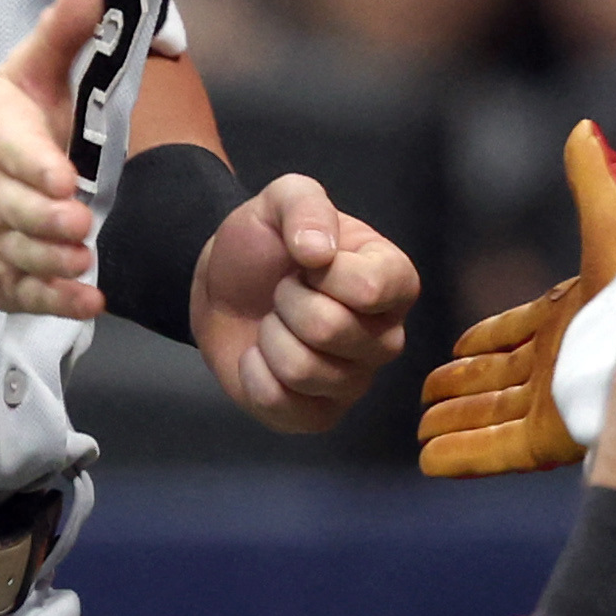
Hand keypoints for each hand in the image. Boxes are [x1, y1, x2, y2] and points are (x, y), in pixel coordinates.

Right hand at [0, 0, 106, 317]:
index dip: (35, 166)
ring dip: (50, 263)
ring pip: (17, 255)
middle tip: (79, 225)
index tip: (64, 178)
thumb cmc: (0, 129)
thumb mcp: (25, 75)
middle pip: (14, 210)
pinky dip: (51, 303)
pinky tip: (86, 303)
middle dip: (45, 220)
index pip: (11, 152)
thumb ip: (61, 34)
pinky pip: (19, 294)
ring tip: (83, 263)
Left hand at [192, 172, 415, 432]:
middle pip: (332, 330)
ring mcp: (355, 381)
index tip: (307, 261)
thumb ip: (304, 205)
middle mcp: (386, 336)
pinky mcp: (319, 416)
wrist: (223, 288)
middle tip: (283, 291)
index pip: (370, 288)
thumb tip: (318, 253)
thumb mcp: (281, 199)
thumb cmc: (265, 244)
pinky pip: (282, 405)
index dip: (322, 272)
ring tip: (274, 322)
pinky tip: (260, 357)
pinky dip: (254, 375)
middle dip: (286, 302)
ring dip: (270, 338)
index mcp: (393, 279)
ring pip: (304, 371)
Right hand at [423, 122, 615, 475]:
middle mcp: (560, 365)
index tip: (457, 347)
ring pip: (491, 414)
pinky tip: (430, 458)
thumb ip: (595, 187)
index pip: (517, 330)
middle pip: (499, 378)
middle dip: (464, 385)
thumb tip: (583, 129)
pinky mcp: (551, 440)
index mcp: (571, 320)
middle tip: (427, 391)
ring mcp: (554, 405)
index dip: (487, 339)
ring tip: (421, 426)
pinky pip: (495, 449)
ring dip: (455, 419)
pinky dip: (461, 454)